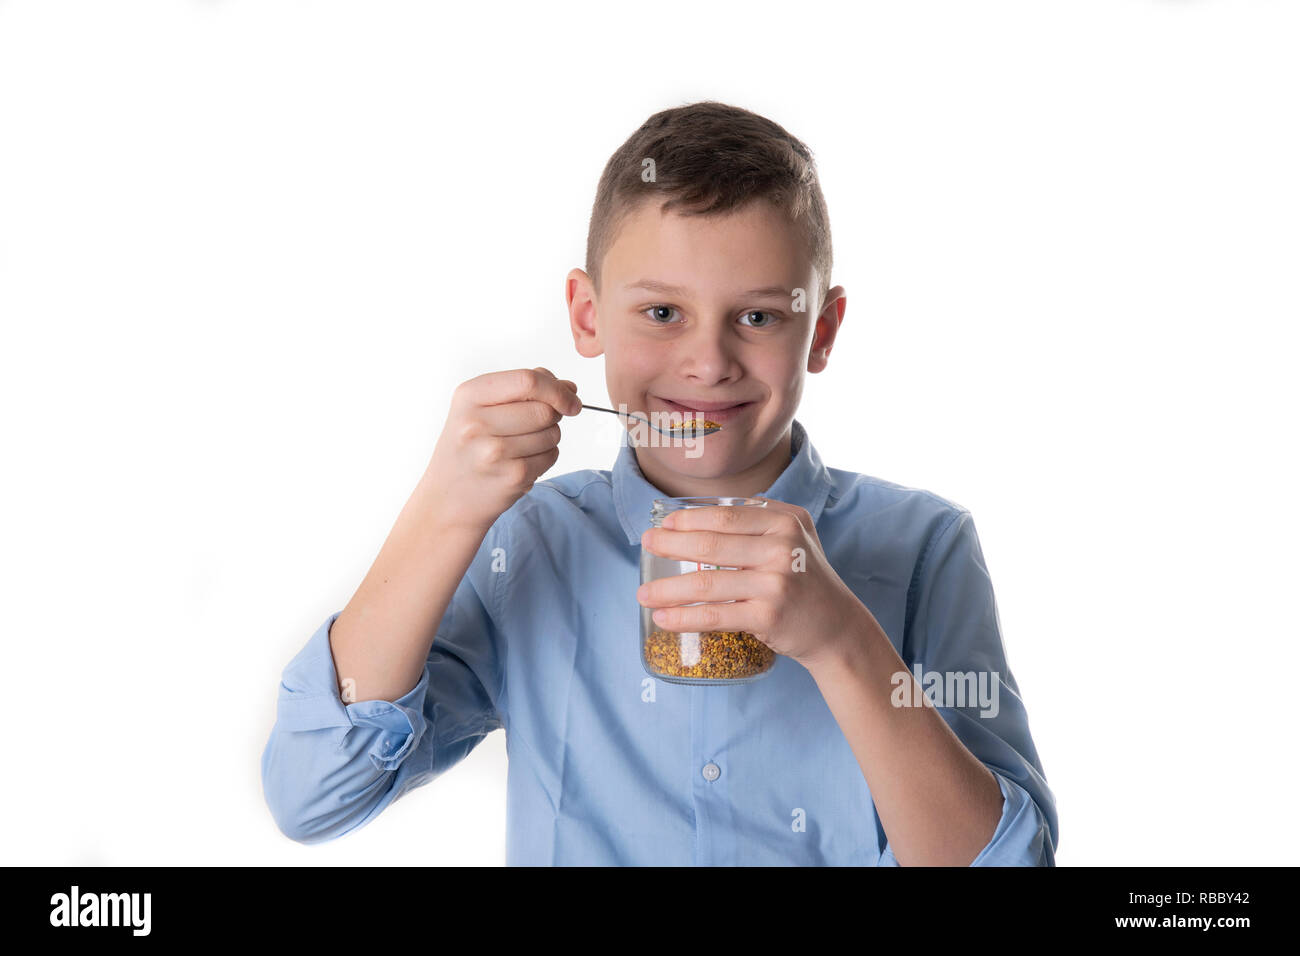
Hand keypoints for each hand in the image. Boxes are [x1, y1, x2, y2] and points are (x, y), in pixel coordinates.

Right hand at [423, 366, 580, 530]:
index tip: (570, 398)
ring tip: (521, 447)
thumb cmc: (468, 448)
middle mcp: (476, 423)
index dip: (557, 388)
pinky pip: (551, 456)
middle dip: (553, 416)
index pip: (527, 380)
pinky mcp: (512, 477)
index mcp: (468, 396)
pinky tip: (521, 462)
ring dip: (548, 438)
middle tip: (535, 426)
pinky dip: (545, 458)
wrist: (448, 498)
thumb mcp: (478, 407)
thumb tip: (568, 387)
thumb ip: (521, 389)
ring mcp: (494, 452)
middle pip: (544, 409)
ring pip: (552, 433)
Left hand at [636, 497, 875, 671]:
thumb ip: (759, 518)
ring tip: (643, 593)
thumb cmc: (805, 578)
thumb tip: (703, 513)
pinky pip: (715, 615)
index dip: (689, 519)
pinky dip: (684, 618)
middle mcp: (783, 547)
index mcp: (785, 521)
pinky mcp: (769, 616)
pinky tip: (663, 618)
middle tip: (645, 546)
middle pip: (711, 544)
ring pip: (707, 584)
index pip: (726, 516)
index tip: (664, 525)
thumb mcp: (794, 535)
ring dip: (668, 589)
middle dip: (670, 545)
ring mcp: (776, 582)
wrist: (837, 626)